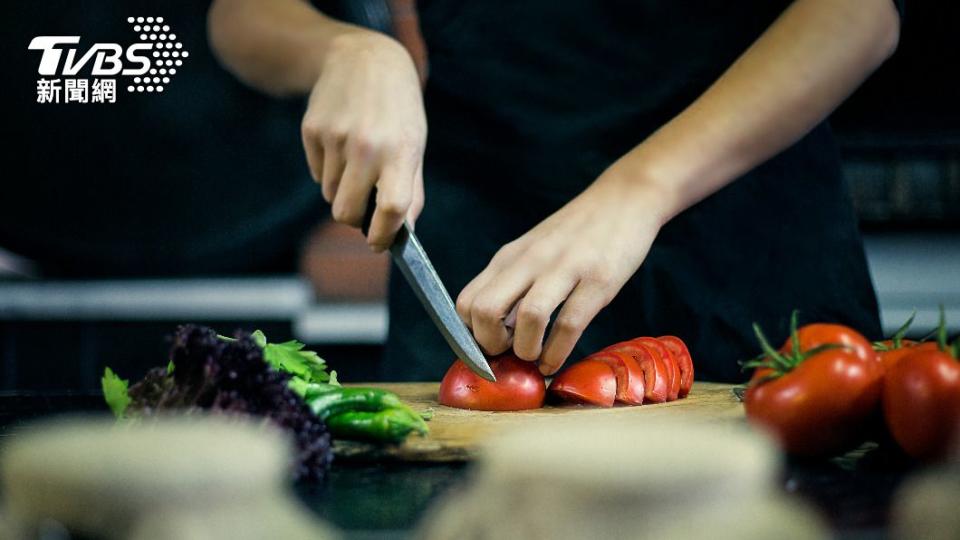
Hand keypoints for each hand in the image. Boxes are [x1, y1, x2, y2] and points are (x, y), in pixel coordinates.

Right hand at [301, 30, 425, 250]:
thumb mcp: (415, 144)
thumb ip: (411, 191)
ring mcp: (335, 137)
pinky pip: (317, 174)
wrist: (364, 59)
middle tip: (364, 208)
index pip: (392, 208)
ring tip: (357, 161)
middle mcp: (367, 146)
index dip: (383, 235)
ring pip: (330, 195)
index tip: (378, 244)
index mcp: (400, 151)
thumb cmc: (397, 110)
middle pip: (347, 213)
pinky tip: (341, 143)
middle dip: (354, 219)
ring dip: (342, 190)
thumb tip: (402, 233)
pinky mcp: (311, 130)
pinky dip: (329, 170)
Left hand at [456, 168, 671, 374]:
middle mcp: (531, 261)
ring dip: (527, 350)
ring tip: (535, 358)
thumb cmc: (576, 233)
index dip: (470, 335)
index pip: (467, 302)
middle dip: (491, 346)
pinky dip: (557, 353)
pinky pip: (570, 325)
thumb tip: (496, 332)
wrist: (624, 198)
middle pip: (486, 310)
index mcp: (510, 257)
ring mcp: (565, 269)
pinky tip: (555, 362)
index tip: (489, 348)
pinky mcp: (598, 280)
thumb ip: (513, 283)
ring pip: (528, 318)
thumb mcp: (534, 251)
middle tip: (509, 354)